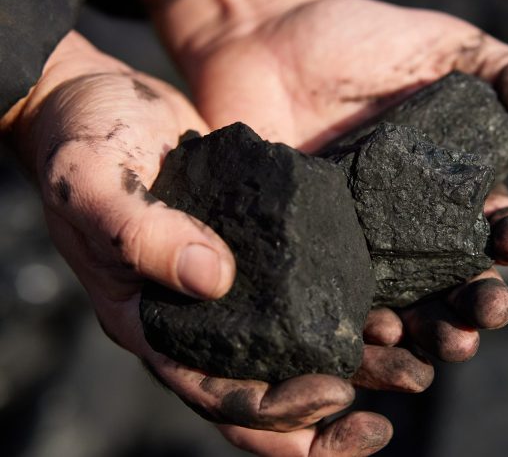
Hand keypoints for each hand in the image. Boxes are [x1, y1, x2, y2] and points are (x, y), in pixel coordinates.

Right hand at [6, 32, 401, 455]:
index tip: (333, 395)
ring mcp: (237, 286)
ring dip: (353, 368)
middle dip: (324, 416)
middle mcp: (203, 320)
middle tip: (380, 421)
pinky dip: (349, 307)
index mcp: (158, 326)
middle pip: (268, 392)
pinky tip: (392, 307)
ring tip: (410, 368)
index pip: (219, 396)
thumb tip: (213, 279)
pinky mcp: (265, 248)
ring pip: (299, 349)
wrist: (105, 103)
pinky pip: (310, 291)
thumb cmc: (82, 147)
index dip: (276, 411)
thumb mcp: (96, 188)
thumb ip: (144, 236)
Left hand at [148, 0, 507, 365]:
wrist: (264, 38)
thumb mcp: (447, 44)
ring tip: (443, 343)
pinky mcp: (311, 254)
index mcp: (451, 188)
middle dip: (478, 305)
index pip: (495, 226)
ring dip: (431, 332)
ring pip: (406, 307)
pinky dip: (361, 327)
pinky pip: (340, 302)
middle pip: (456, 282)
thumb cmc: (359, 38)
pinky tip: (376, 333)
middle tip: (484, 315)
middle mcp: (410, 228)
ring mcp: (360, 246)